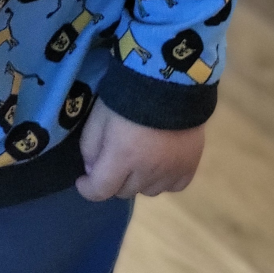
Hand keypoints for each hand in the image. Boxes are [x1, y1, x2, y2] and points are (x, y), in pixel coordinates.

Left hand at [76, 97, 204, 200]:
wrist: (170, 81)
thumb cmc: (128, 95)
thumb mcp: (99, 115)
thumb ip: (90, 146)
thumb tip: (93, 171)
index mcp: (123, 156)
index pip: (100, 190)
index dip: (88, 189)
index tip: (83, 181)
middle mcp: (148, 170)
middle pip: (124, 192)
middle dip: (114, 179)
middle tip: (114, 159)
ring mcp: (171, 171)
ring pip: (148, 191)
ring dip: (138, 181)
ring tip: (139, 159)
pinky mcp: (190, 167)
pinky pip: (173, 187)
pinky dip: (163, 180)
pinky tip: (160, 164)